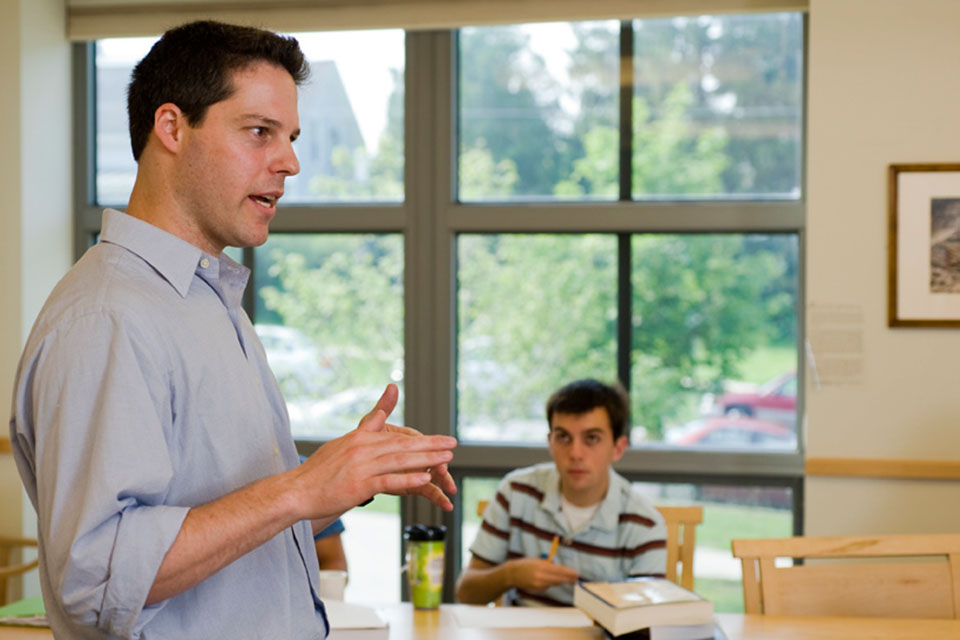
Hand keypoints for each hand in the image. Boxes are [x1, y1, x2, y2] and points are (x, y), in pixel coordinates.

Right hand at [292, 384, 456, 520]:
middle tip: (453, 444)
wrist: (296, 491)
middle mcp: (362, 449)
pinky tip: (425, 479)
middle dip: (431, 445)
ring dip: (426, 459)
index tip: (443, 439)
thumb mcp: (343, 443)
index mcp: (360, 438)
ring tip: (446, 459)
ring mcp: (360, 467)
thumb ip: (367, 427)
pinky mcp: (358, 485)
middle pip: (403, 446)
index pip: (397, 436)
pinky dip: (407, 479)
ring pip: (399, 461)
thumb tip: (383, 413)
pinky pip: (387, 480)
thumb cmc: (319, 471)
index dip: (422, 438)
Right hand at [506, 558, 578, 592]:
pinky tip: (540, 580)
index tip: (576, 574)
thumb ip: (549, 564)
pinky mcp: (537, 590)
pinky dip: (547, 583)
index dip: (569, 573)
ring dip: (557, 580)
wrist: (512, 574)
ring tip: (549, 575)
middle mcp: (540, 576)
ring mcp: (538, 584)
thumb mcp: (537, 561)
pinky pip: (547, 586)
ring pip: (554, 583)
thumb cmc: (526, 565)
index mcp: (542, 567)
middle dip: (568, 579)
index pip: (559, 570)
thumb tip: (562, 569)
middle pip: (559, 579)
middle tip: (576, 579)